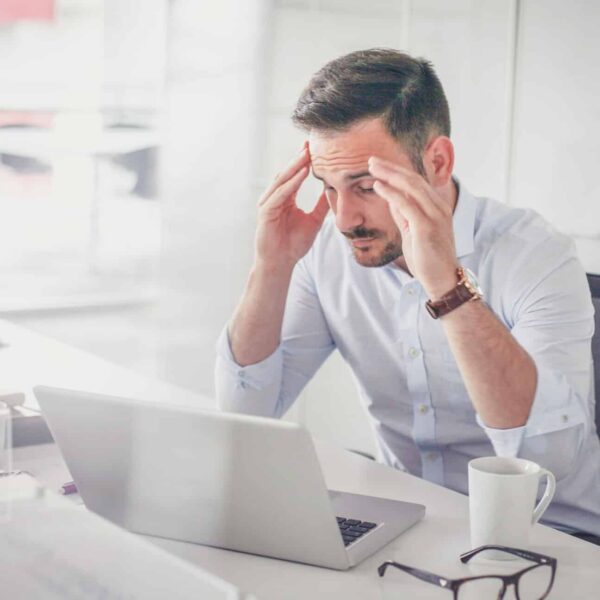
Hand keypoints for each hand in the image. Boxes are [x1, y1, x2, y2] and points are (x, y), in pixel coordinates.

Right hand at [255, 145, 328, 268]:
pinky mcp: (266, 212)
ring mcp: (268, 203)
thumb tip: (335, 191)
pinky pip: (280, 194)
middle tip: (310, 144)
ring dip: (295, 167)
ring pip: (282, 180)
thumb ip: (321, 205)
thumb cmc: (294, 244)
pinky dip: (291, 183)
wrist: (281, 263)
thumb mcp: (314, 221)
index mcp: (285, 198)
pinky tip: (301, 173)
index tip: (315, 148)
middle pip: (287, 173)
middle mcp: (275, 197)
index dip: (304, 162)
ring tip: (307, 154)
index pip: (295, 175)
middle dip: (299, 159)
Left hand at [368, 156, 457, 298]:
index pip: (415, 181)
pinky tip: (378, 185)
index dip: (397, 170)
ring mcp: (434, 215)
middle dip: (391, 167)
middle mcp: (438, 207)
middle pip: (412, 178)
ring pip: (410, 186)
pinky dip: (391, 192)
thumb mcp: (412, 232)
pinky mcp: (426, 227)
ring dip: (389, 174)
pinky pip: (406, 204)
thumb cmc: (427, 258)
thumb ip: (404, 215)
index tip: (379, 164)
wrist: (442, 280)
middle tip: (371, 159)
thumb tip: (391, 200)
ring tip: (372, 166)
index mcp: (436, 206)